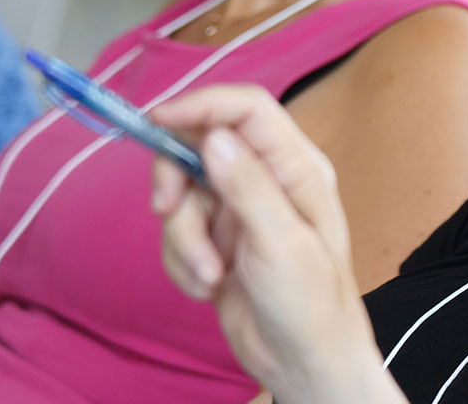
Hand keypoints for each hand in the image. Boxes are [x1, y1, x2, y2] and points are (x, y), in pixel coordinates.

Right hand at [150, 85, 401, 403]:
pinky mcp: (216, 241)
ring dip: (184, 240)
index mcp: (296, 168)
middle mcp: (267, 180)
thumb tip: (215, 136)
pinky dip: (183, 262)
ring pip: (182, 196)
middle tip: (167, 210)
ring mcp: (239, 210)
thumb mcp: (281, 243)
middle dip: (175, 181)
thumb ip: (248, 187)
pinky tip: (210, 288)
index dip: (201, 105)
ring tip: (211, 276)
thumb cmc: (311, 303)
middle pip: (199, 145)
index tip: (156, 120)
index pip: (247, 109)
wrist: (302, 362)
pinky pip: (177, 234)